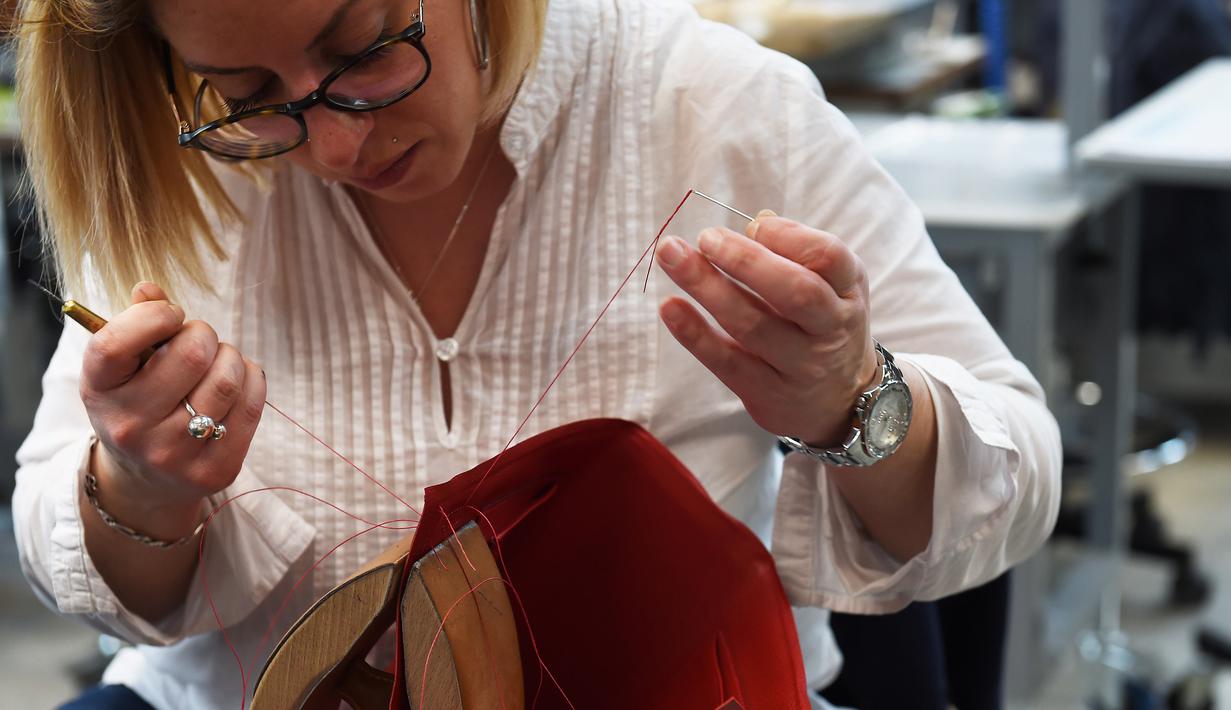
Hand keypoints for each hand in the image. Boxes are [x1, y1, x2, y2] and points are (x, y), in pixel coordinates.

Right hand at [80, 282, 265, 532]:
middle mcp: (131, 427)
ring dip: (231, 357)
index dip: (152, 316)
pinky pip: (252, 406)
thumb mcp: (122, 367)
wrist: (146, 480)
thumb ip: (135, 324)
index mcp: (99, 392)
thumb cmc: (138, 402)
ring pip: (227, 380)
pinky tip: (238, 381)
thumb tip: (149, 289)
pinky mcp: (214, 471)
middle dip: (204, 334)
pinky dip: (252, 381)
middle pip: (191, 355)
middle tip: (200, 340)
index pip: (115, 344)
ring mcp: (172, 455)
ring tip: (218, 362)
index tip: (170, 315)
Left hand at [655, 212, 878, 446]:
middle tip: (706, 237)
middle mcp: (831, 329)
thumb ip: (797, 253)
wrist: (838, 401)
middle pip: (795, 292)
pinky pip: (726, 362)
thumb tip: (754, 226)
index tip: (753, 227)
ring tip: (672, 255)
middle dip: (745, 260)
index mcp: (847, 291)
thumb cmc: (823, 324)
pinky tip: (669, 307)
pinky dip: (694, 334)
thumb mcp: (831, 286)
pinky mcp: (767, 393)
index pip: (829, 258)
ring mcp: (801, 366)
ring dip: (707, 287)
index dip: (789, 236)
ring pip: (753, 326)